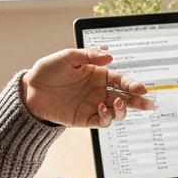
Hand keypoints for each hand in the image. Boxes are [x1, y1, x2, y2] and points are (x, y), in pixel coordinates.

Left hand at [21, 47, 154, 127]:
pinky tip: (101, 107)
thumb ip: (89, 56)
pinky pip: (103, 121)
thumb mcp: (68, 56)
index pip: (121, 80)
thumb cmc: (48, 71)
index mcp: (98, 74)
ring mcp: (93, 105)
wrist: (30, 91)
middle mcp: (99, 91)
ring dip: (122, 109)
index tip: (140, 88)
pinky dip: (107, 117)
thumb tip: (110, 57)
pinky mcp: (85, 118)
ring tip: (117, 102)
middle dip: (138, 101)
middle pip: (125, 97)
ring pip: (117, 112)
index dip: (132, 84)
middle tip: (148, 103)